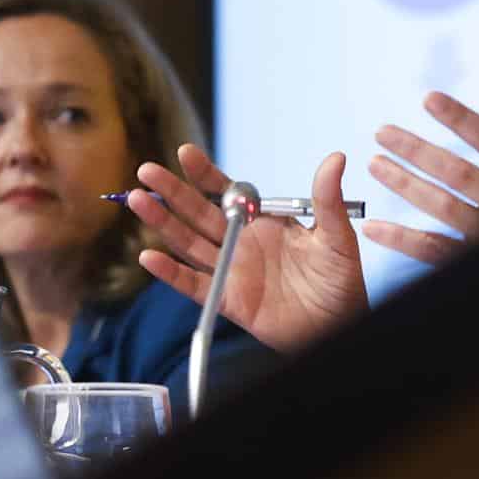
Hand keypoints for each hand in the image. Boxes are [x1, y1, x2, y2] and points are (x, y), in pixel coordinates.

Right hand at [132, 145, 368, 353]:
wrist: (339, 325)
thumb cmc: (339, 280)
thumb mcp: (336, 236)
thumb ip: (328, 200)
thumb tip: (336, 158)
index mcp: (263, 221)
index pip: (227, 191)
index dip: (205, 174)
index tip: (185, 153)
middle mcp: (241, 241)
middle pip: (198, 212)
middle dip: (172, 192)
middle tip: (146, 171)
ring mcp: (231, 270)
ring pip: (188, 243)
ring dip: (162, 223)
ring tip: (138, 201)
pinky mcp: (227, 299)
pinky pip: (194, 285)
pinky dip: (170, 273)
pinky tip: (149, 257)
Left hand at [364, 93, 478, 264]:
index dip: (461, 119)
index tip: (428, 99)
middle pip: (459, 173)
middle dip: (418, 150)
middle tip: (382, 131)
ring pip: (444, 208)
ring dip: (406, 185)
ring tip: (375, 164)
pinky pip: (436, 251)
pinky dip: (403, 240)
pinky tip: (373, 227)